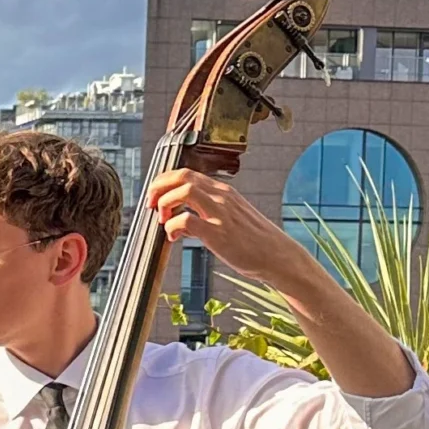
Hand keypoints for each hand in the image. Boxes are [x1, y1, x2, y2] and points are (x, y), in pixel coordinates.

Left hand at [148, 168, 319, 289]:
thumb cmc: (253, 240)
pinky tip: (173, 237)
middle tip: (151, 204)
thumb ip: (207, 214)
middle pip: (182, 176)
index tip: (156, 194)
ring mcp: (220, 213)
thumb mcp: (231, 218)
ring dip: (165, 203)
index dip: (164, 181)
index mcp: (223, 191)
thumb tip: (181, 221)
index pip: (187, 173)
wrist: (277, 256)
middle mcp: (221, 196)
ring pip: (183, 192)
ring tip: (163, 220)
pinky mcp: (218, 232)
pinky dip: (172, 227)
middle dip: (159, 187)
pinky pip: (185, 221)